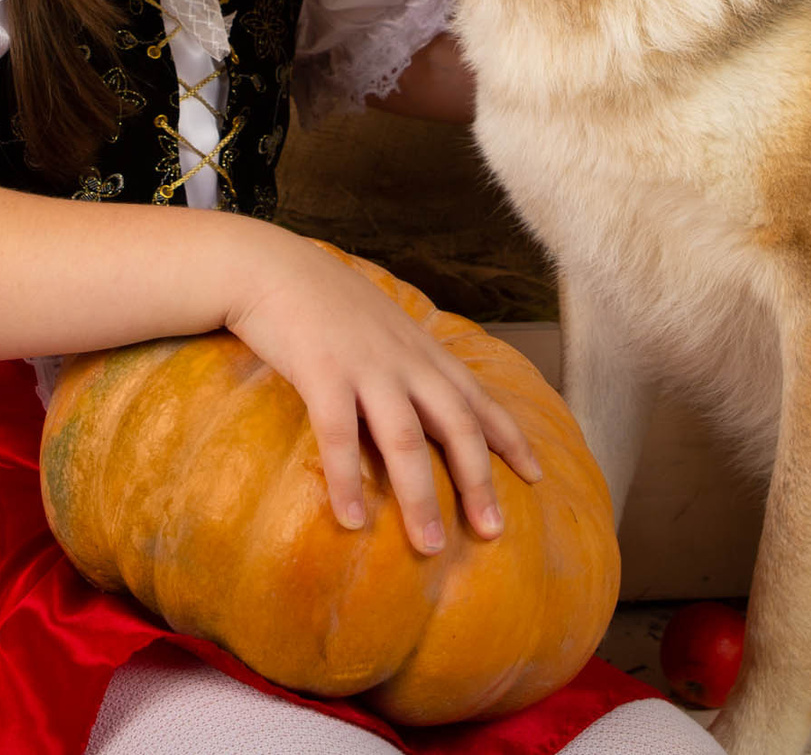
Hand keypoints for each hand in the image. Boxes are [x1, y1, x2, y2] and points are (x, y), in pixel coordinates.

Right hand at [225, 235, 541, 553]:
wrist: (274, 267)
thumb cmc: (327, 304)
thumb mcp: (385, 327)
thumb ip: (409, 361)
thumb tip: (428, 403)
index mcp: (423, 352)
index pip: (479, 399)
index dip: (510, 438)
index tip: (536, 476)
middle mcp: (406, 361)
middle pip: (456, 425)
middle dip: (478, 481)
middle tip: (494, 531)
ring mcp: (366, 367)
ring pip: (405, 439)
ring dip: (421, 496)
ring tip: (431, 544)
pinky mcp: (322, 373)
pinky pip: (339, 435)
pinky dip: (348, 480)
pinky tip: (352, 520)